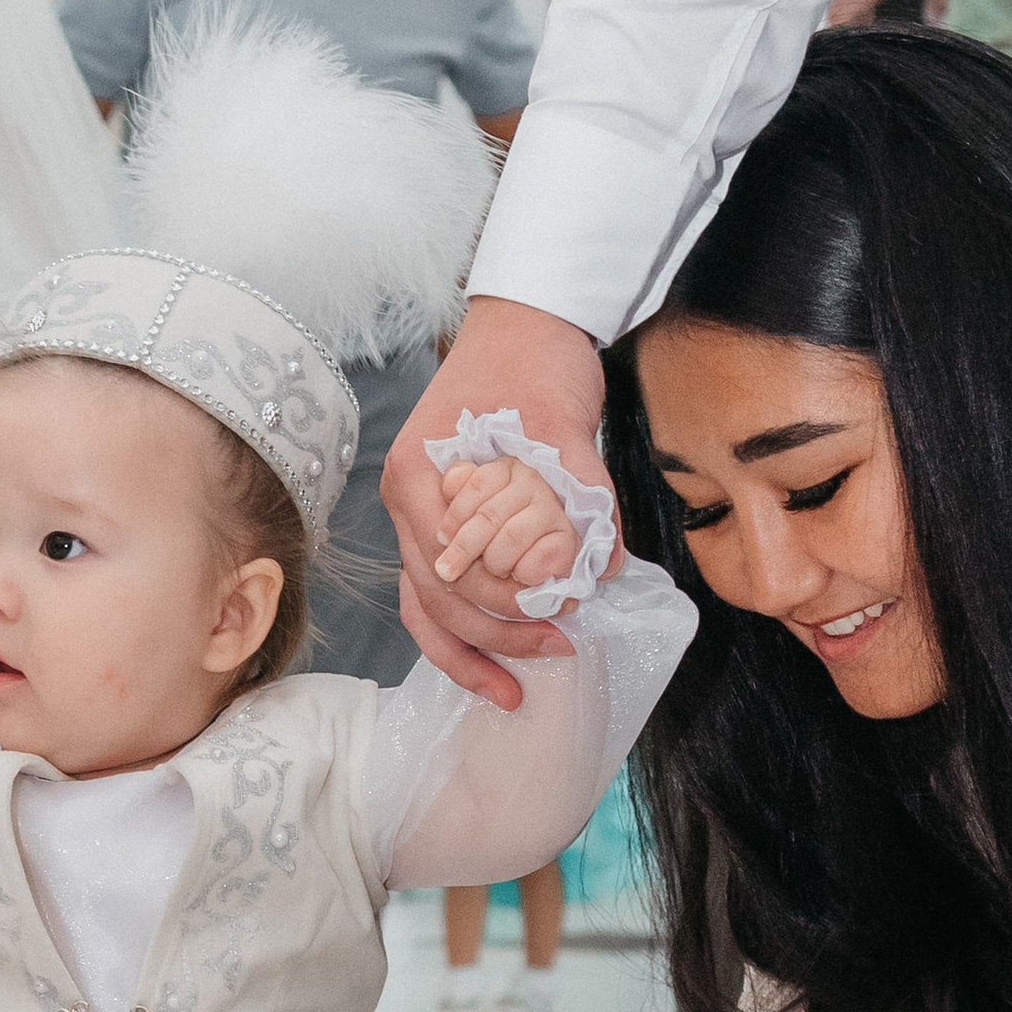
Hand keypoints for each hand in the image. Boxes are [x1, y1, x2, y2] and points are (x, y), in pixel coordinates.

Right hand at [384, 295, 604, 711]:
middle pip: (435, 599)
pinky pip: (440, 587)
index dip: (505, 609)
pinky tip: (497, 654)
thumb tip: (603, 567)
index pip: (455, 572)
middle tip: (552, 655)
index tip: (561, 621)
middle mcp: (408, 504)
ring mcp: (419, 513)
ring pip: (427, 605)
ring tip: (509, 692)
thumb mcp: (563, 425)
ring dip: (467, 651)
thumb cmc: (534, 361)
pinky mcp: (443, 517)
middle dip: (490, 641)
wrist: (526, 319)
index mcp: (420, 481)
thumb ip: (581, 496)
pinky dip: (464, 626)